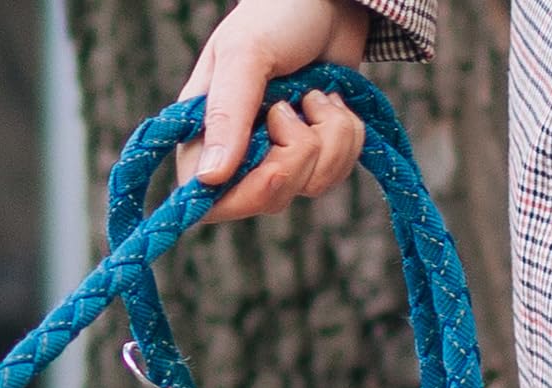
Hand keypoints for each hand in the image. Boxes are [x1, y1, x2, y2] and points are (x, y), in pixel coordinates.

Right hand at [174, 0, 370, 223]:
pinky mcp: (314, 155)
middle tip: (294, 108)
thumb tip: (209, 179)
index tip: (273, 159)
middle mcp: (237, 159)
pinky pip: (335, 174)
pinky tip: (332, 103)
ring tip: (317, 94)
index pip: (211, 204)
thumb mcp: (246, 54)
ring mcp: (277, 159)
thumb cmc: (277, 13)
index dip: (247, 194)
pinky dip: (347, 136)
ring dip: (329, 137)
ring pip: (309, 186)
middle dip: (298, 154)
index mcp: (204, 139)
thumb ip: (226, 114)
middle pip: (268, 199)